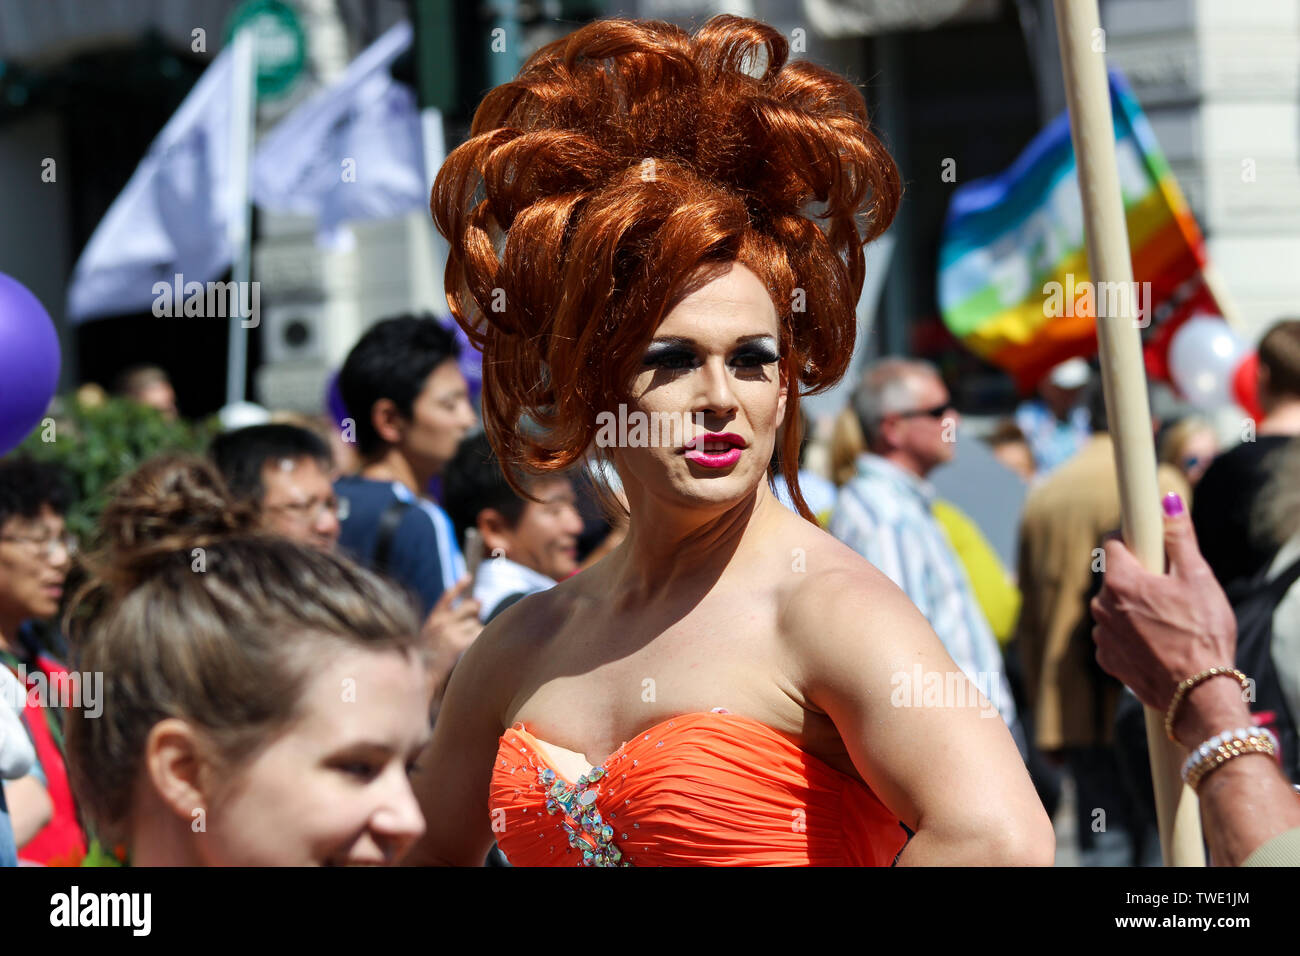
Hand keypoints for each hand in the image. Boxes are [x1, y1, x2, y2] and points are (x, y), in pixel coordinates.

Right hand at [421, 576, 482, 676]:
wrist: (421, 676)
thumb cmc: (428, 660)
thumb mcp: (432, 636)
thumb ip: (450, 620)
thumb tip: (479, 601)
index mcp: (433, 618)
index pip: (447, 597)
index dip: (460, 586)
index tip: (469, 577)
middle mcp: (441, 622)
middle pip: (469, 607)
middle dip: (475, 611)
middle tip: (477, 615)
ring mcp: (449, 632)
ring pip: (475, 624)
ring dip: (475, 632)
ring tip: (463, 646)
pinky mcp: (458, 644)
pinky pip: (478, 635)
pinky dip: (480, 639)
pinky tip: (476, 647)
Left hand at [1089, 494, 1237, 720]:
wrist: (1197, 693)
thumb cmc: (1202, 633)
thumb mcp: (1198, 578)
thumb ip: (1179, 537)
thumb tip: (1168, 502)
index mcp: (1120, 581)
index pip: (1111, 543)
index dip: (1131, 540)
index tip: (1147, 544)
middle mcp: (1102, 606)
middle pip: (1115, 577)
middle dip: (1137, 578)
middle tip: (1169, 591)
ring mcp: (1102, 634)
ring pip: (1114, 607)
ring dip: (1133, 609)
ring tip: (1167, 623)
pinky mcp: (1106, 659)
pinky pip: (1114, 635)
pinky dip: (1130, 635)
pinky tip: (1156, 644)